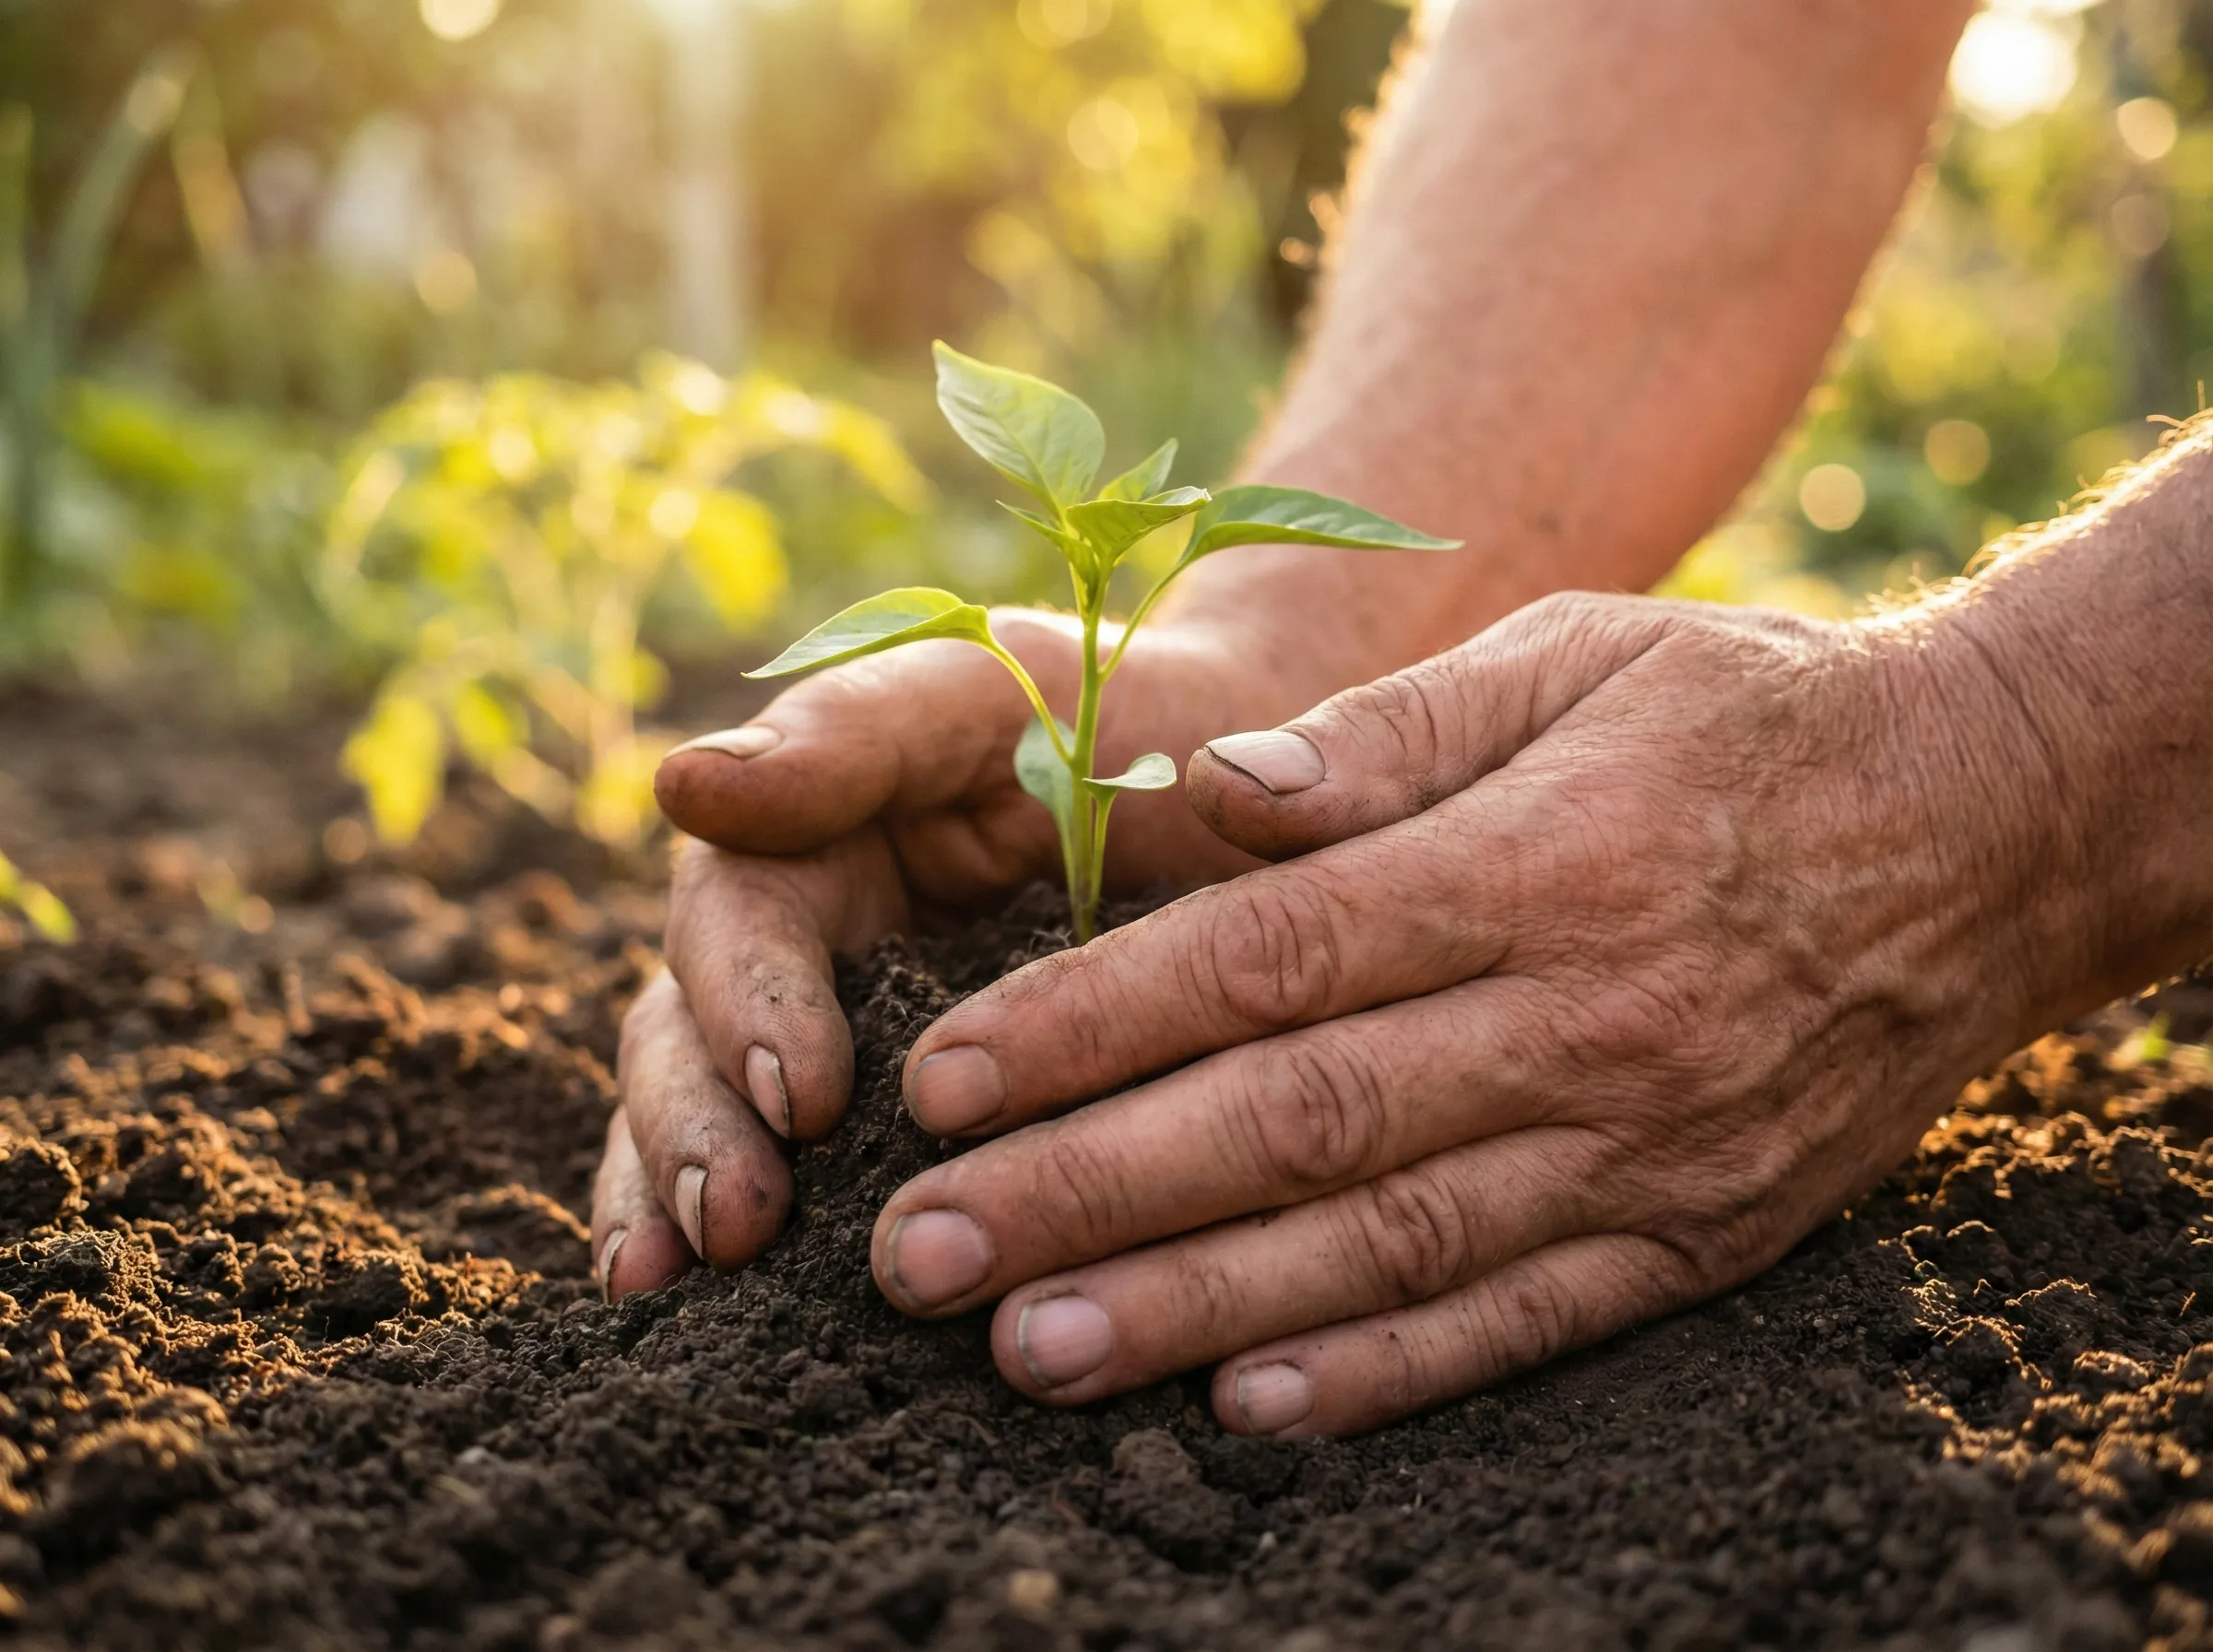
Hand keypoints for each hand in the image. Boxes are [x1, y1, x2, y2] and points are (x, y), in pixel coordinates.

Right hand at [591, 610, 1322, 1297]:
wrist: (1257, 804)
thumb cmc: (1121, 724)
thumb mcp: (996, 697)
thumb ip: (854, 733)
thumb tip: (681, 784)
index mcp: (804, 843)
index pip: (733, 921)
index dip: (744, 1002)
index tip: (796, 1091)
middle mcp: (794, 953)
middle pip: (688, 1040)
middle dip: (693, 1132)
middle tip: (732, 1225)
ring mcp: (832, 1045)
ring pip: (712, 1124)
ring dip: (683, 1202)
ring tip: (672, 1291)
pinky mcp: (889, 1130)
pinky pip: (801, 1193)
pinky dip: (745, 1258)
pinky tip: (715, 1325)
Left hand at [868, 590, 2090, 1436]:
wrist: (1984, 825)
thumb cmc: (1742, 716)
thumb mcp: (1573, 657)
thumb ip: (1380, 732)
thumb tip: (1199, 795)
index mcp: (1526, 863)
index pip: (1267, 959)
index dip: (1091, 1023)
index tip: (941, 1082)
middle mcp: (1577, 1019)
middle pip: (1293, 1121)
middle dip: (1088, 1192)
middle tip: (916, 1254)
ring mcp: (1642, 1143)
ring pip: (1384, 1243)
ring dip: (1192, 1306)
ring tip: (1027, 1351)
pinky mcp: (1696, 1231)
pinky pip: (1525, 1318)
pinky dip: (1384, 1372)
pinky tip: (1247, 1405)